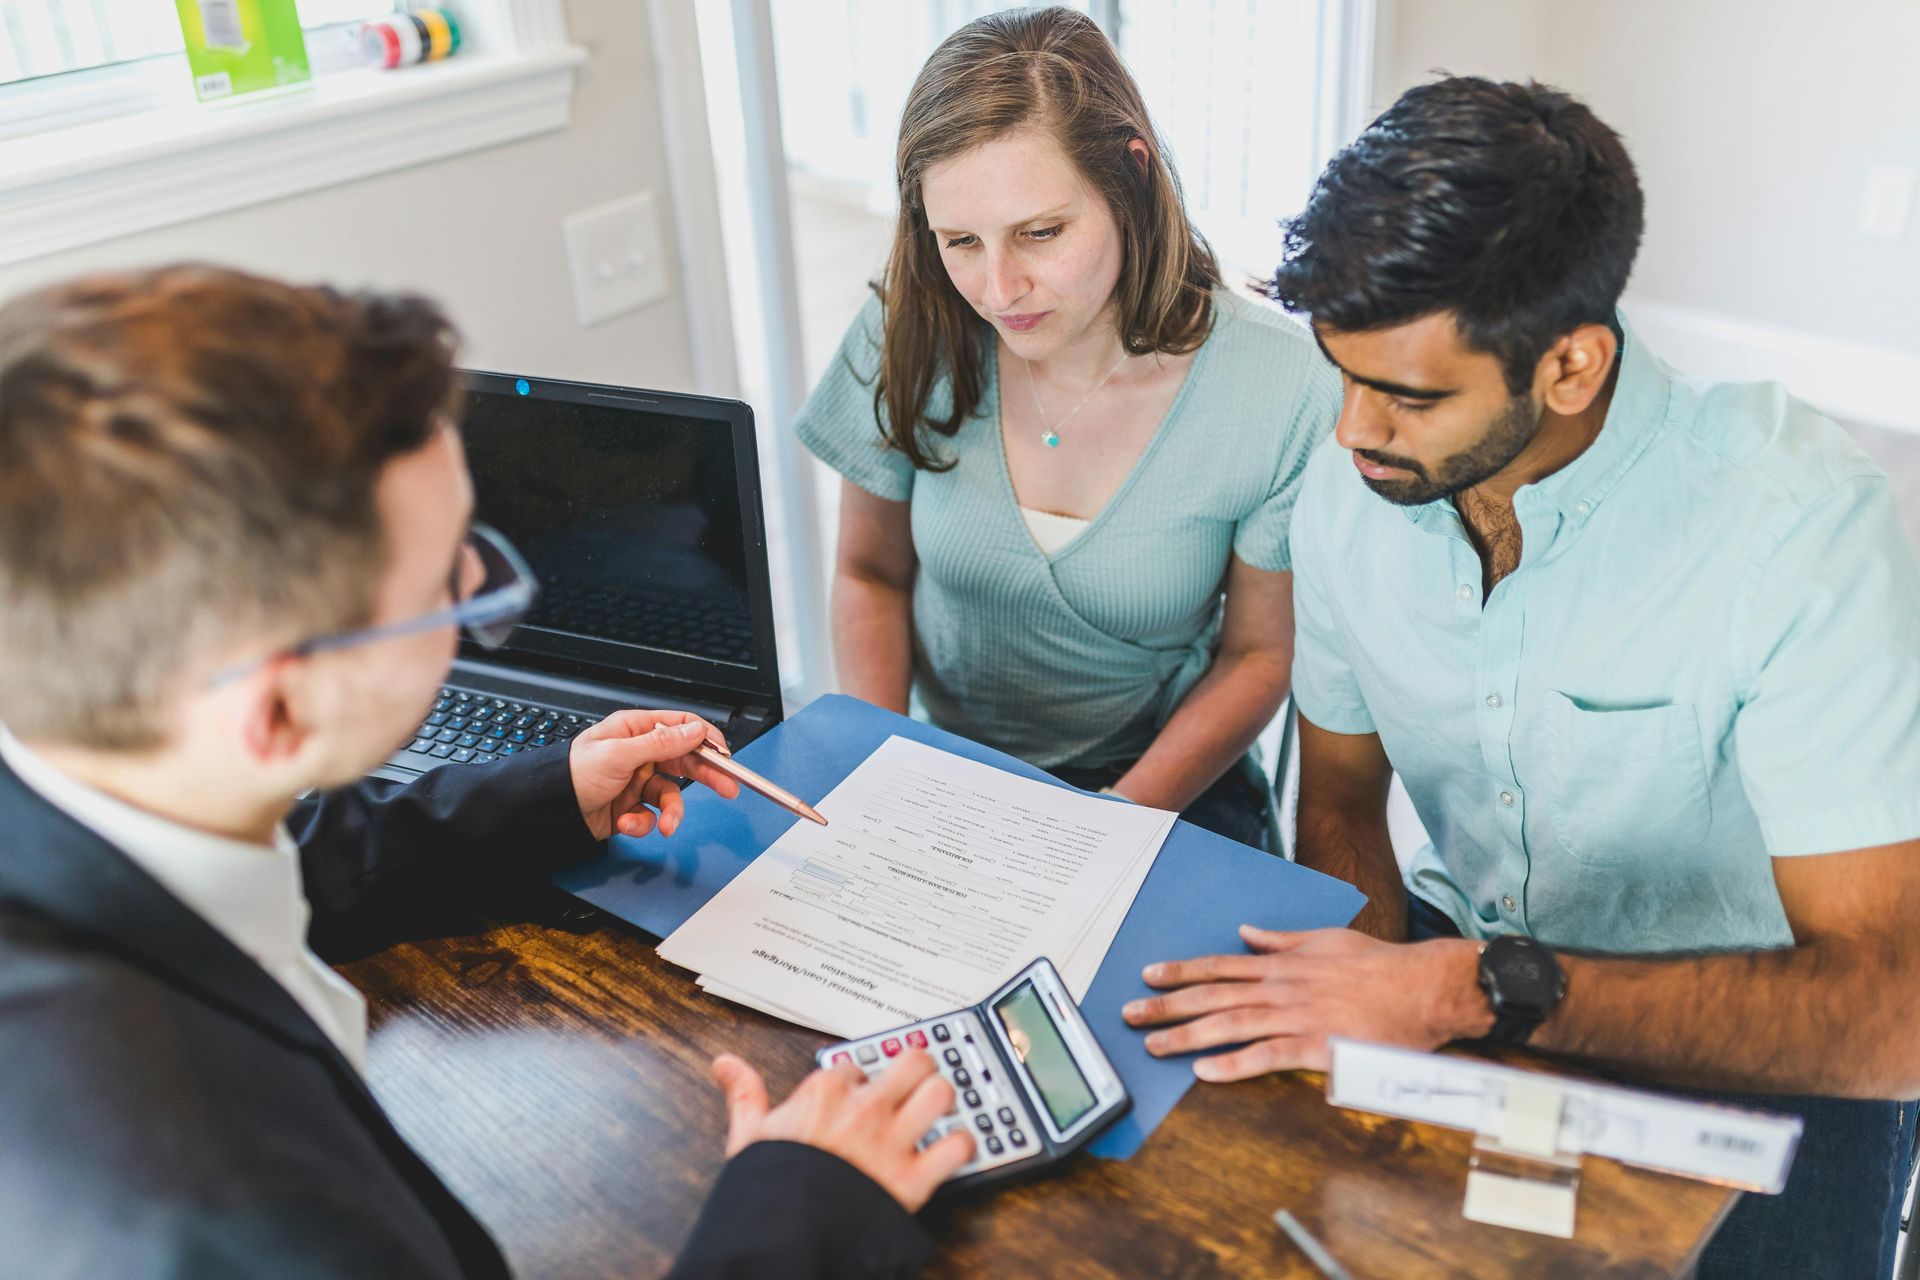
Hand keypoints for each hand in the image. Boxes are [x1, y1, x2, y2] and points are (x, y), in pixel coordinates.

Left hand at [568, 709, 740, 840]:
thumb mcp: (620, 754)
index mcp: (636, 730)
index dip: (706, 740)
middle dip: (706, 777)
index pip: (682, 728)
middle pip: (685, 761)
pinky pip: (652, 815)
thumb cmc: (573, 772)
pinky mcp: (632, 806)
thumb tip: (695, 731)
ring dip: (670, 812)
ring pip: (670, 795)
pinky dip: (643, 823)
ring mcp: (637, 780)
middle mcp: (640, 753)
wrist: (549, 810)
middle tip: (729, 787)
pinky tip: (627, 822)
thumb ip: (662, 743)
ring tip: (665, 825)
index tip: (725, 756)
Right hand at [711, 1051, 974, 1212]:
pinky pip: (956, 1148)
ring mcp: (891, 1143)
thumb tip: (724, 1064)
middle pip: (913, 1062)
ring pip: (940, 1094)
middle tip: (914, 1085)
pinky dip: (960, 1149)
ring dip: (942, 1102)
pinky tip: (950, 1152)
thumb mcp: (747, 1135)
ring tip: (936, 1111)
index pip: (858, 1064)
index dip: (860, 1079)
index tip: (858, 1095)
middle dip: (918, 1070)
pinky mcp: (914, 1180)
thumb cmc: (767, 1189)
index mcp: (825, 1093)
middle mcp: (864, 1110)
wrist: (782, 1237)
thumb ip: (744, 1093)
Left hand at [1120, 926, 1489, 1080]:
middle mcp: (1281, 989)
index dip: (1181, 971)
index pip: (1219, 966)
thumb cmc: (1380, 965)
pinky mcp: (1317, 1047)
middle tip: (1129, 1015)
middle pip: (1213, 995)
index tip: (1149, 975)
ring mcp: (1297, 1017)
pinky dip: (1235, 1064)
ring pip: (1230, 1025)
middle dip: (1167, 1006)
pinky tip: (1206, 1072)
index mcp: (1282, 965)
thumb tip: (1248, 932)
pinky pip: (1268, 1056)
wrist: (1424, 987)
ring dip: (1187, 1036)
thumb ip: (1283, 940)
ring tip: (1154, 1046)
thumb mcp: (1325, 940)